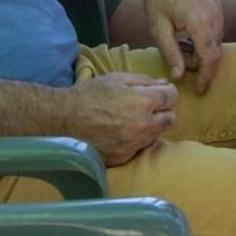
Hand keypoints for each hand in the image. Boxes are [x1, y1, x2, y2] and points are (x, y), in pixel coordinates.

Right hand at [62, 72, 177, 164]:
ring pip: (157, 135)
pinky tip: (121, 132)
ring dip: (151, 126)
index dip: (167, 93)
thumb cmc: (89, 95)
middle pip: (171, 119)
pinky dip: (136, 140)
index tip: (160, 93)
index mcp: (143, 102)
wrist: (63, 120)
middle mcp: (143, 125)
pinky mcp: (124, 157)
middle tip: (148, 107)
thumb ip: (144, 81)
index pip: (173, 97)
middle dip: (163, 111)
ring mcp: (134, 144)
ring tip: (132, 119)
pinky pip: (140, 148)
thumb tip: (164, 84)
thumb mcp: (116, 78)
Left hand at [133, 0, 224, 91]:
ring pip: (217, 39)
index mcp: (200, 21)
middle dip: (202, 64)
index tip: (201, 90)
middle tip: (183, 67)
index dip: (206, 76)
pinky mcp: (216, 1)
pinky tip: (188, 35)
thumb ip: (171, 53)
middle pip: (215, 50)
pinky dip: (205, 37)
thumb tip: (179, 76)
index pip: (209, 57)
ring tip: (181, 47)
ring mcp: (218, 5)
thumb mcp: (158, 28)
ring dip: (203, 50)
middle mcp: (214, 13)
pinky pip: (217, 26)